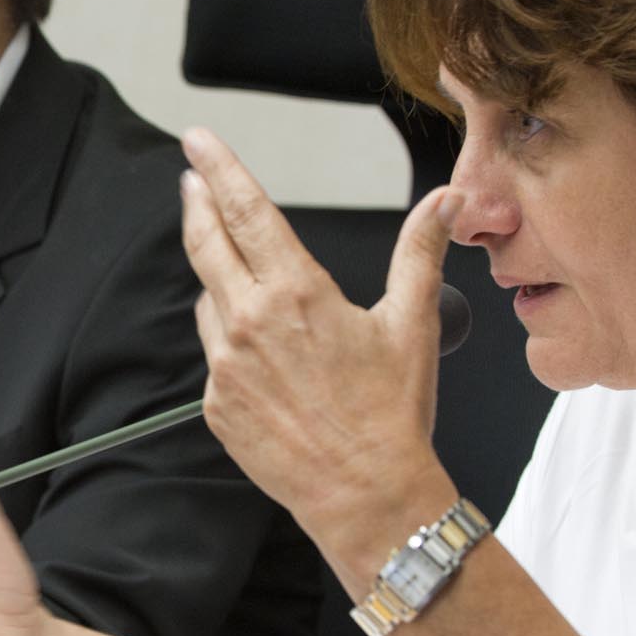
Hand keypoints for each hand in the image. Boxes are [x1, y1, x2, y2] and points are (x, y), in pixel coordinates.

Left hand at [179, 127, 459, 560]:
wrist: (367, 495)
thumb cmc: (392, 414)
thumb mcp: (413, 322)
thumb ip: (419, 249)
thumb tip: (444, 198)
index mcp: (295, 292)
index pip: (245, 209)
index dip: (219, 168)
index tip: (198, 140)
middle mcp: (248, 321)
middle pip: (206, 243)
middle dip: (196, 204)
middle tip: (191, 181)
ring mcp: (224, 365)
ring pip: (211, 302)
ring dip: (226, 287)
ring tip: (265, 303)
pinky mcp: (215, 403)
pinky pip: (215, 357)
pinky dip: (233, 346)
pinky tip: (270, 365)